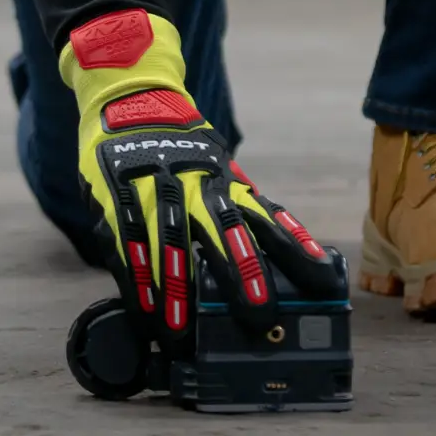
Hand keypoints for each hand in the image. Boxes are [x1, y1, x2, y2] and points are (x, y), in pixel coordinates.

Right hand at [61, 11, 338, 351]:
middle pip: (222, 229)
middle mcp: (193, 184)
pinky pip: (126, 246)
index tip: (320, 280)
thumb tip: (304, 253)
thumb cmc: (186, 150)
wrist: (131, 97)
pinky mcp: (115, 198)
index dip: (295, 249)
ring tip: (181, 337)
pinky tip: (145, 315)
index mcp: (224, 181)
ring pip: (168, 242)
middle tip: (257, 318)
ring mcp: (152, 189)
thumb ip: (252, 211)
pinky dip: (136, 284)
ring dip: (177, 292)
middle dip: (241, 274)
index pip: (267, 218)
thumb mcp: (222, 172)